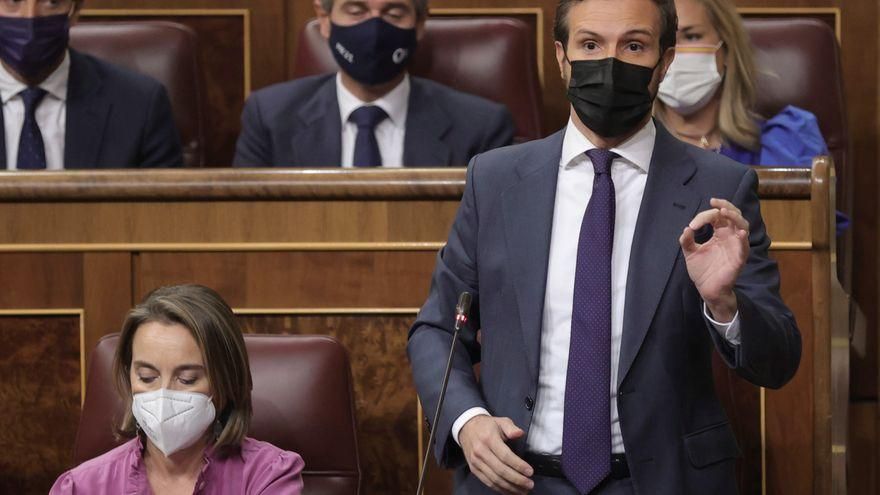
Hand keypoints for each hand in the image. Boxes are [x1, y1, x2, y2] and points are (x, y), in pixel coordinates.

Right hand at [459, 415, 533, 493]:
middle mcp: (481, 452)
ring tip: (523, 490)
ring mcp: (476, 462)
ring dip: (510, 487)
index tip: (530, 471)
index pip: (505, 456)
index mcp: (489, 439)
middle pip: (501, 470)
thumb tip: (519, 433)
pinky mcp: (474, 469)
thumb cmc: (486, 426)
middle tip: (529, 484)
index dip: (518, 465)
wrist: (467, 429)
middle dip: (517, 479)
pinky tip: (510, 490)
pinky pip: (488, 482)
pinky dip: (500, 489)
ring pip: (495, 479)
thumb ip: (511, 427)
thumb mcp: (501, 421)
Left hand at [680, 198, 748, 321]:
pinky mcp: (739, 258)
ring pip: (743, 226)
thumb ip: (687, 240)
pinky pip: (745, 246)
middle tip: (714, 202)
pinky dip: (743, 238)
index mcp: (719, 234)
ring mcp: (736, 246)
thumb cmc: (702, 270)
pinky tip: (740, 232)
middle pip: (734, 216)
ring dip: (735, 217)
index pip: (716, 217)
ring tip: (724, 212)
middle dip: (725, 206)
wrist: (706, 289)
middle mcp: (730, 237)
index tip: (693, 225)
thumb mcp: (690, 252)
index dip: (704, 216)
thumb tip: (687, 228)